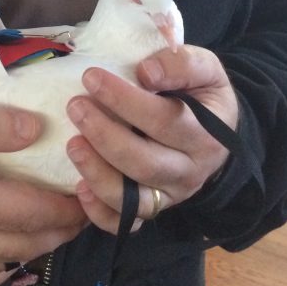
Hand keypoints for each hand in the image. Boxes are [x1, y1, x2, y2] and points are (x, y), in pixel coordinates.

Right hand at [0, 98, 86, 285]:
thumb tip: (37, 129)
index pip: (40, 211)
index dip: (72, 203)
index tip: (92, 185)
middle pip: (34, 242)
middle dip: (65, 225)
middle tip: (85, 201)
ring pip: (13, 263)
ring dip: (41, 244)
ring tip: (55, 219)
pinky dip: (7, 265)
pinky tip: (10, 248)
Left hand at [65, 45, 238, 232]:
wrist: (215, 131)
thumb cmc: (201, 93)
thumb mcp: (206, 69)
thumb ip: (181, 62)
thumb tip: (146, 73)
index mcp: (206, 133)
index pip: (164, 120)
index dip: (125, 100)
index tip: (91, 77)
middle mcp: (190, 171)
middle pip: (145, 163)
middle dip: (105, 136)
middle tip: (75, 106)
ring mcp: (171, 195)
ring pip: (134, 199)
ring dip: (98, 173)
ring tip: (72, 144)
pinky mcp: (153, 209)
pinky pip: (126, 222)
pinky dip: (101, 212)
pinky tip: (79, 188)